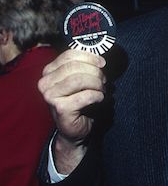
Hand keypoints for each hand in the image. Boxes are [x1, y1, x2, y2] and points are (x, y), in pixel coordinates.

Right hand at [38, 48, 105, 172]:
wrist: (74, 130)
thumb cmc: (78, 104)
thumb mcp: (79, 82)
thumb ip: (83, 68)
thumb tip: (98, 58)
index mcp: (49, 72)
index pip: (69, 55)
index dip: (88, 57)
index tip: (102, 63)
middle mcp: (45, 82)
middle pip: (74, 67)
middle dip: (94, 72)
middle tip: (103, 80)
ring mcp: (51, 96)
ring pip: (79, 80)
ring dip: (96, 84)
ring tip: (101, 90)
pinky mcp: (61, 108)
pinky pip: (85, 96)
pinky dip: (97, 95)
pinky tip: (99, 99)